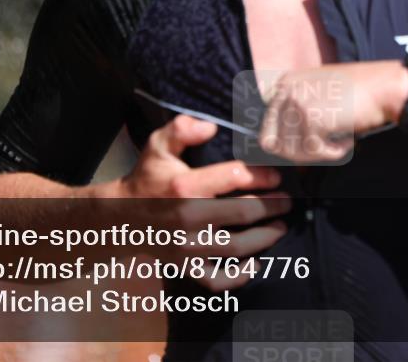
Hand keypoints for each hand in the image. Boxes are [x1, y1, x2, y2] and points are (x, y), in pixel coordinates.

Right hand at [118, 115, 292, 290]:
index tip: (277, 177)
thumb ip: (181, 129)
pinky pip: (215, 279)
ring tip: (280, 228)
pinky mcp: (184, 266)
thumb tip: (212, 127)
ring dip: (264, 238)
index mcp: (184, 185)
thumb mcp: (157, 146)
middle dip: (272, 207)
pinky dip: (238, 277)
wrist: (119, 218)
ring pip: (236, 247)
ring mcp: (186, 246)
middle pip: (242, 213)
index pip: (234, 178)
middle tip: (287, 202)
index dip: (261, 176)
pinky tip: (255, 264)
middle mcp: (188, 217)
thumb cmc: (146, 179)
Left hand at [257, 61, 407, 162]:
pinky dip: (332, 154)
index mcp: (284, 83)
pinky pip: (313, 152)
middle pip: (274, 142)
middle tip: (325, 148)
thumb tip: (280, 150)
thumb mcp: (319, 95)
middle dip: (299, 153)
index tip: (313, 144)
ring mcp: (296, 101)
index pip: (268, 128)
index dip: (289, 145)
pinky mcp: (311, 116)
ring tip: (340, 142)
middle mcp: (285, 89)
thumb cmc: (359, 94)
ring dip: (318, 154)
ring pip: (292, 150)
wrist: (386, 86)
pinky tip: (347, 141)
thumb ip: (297, 117)